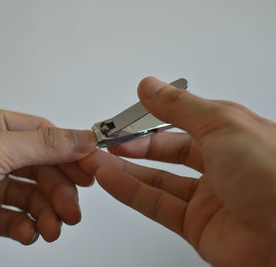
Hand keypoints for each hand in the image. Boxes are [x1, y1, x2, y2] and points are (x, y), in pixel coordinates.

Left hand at [0, 107, 95, 264]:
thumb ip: (42, 145)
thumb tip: (81, 138)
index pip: (43, 137)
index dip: (70, 153)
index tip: (92, 168)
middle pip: (42, 170)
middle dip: (60, 191)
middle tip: (72, 209)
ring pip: (32, 197)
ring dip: (47, 213)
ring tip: (53, 228)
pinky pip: (17, 219)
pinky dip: (27, 227)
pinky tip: (28, 233)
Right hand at [80, 77, 275, 266]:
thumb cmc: (275, 176)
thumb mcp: (222, 125)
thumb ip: (179, 106)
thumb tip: (150, 86)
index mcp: (229, 135)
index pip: (180, 122)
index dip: (150, 119)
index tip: (123, 117)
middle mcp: (219, 166)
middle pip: (166, 152)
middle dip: (133, 145)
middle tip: (106, 141)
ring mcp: (207, 198)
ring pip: (156, 180)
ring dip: (124, 169)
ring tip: (97, 160)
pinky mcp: (197, 226)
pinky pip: (156, 205)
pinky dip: (130, 192)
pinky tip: (110, 179)